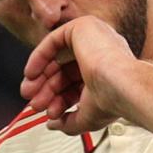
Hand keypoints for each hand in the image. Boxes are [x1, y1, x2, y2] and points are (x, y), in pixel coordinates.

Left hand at [20, 16, 136, 134]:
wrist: (123, 86)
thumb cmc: (114, 101)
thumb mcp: (88, 116)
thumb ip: (69, 121)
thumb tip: (53, 125)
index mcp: (108, 72)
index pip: (76, 84)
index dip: (60, 99)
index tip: (49, 112)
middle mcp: (102, 54)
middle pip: (64, 72)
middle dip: (46, 90)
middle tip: (35, 104)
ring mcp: (93, 39)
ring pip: (58, 57)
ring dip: (40, 78)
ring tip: (30, 94)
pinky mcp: (83, 27)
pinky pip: (54, 40)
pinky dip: (38, 57)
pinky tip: (31, 74)